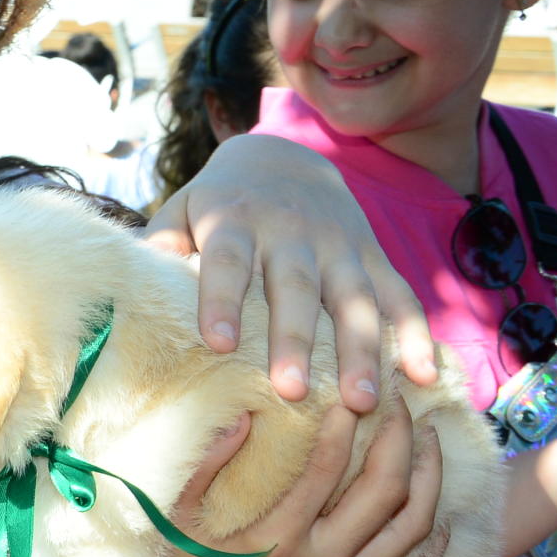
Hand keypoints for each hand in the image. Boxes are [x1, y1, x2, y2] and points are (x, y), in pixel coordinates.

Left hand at [145, 133, 437, 412]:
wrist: (283, 157)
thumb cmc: (217, 203)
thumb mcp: (182, 209)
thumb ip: (160, 243)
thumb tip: (129, 281)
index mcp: (235, 220)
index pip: (227, 260)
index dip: (223, 298)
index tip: (219, 343)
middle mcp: (291, 232)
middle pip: (295, 288)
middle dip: (295, 339)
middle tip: (291, 390)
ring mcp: (339, 246)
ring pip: (354, 299)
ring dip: (362, 350)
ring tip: (360, 400)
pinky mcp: (373, 257)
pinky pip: (400, 297)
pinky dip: (417, 336)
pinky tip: (426, 377)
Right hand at [155, 402, 443, 556]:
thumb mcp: (182, 508)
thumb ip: (212, 460)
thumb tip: (248, 414)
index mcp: (279, 541)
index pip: (329, 471)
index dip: (345, 427)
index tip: (350, 397)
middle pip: (385, 493)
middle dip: (399, 440)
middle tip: (400, 405)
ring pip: (411, 529)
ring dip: (428, 479)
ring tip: (428, 441)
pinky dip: (432, 539)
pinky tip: (435, 505)